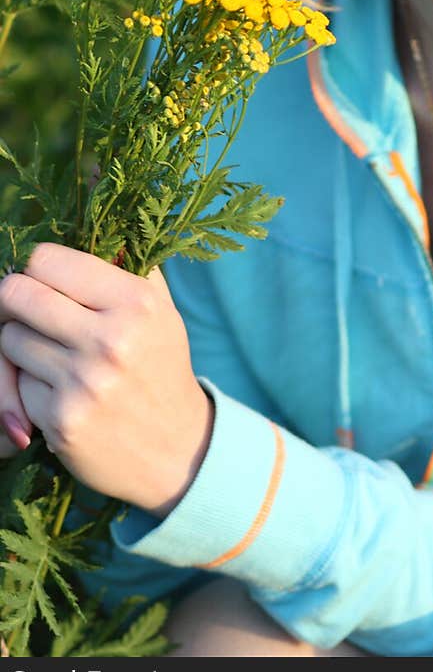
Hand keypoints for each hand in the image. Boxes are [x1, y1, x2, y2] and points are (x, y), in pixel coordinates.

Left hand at [0, 244, 213, 518]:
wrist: (178, 451)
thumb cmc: (161, 368)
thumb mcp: (160, 310)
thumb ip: (128, 266)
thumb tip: (98, 219)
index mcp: (136, 302)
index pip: (49, 260)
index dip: (40, 268)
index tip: (47, 281)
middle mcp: (111, 339)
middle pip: (16, 294)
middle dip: (16, 300)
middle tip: (30, 310)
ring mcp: (83, 381)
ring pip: (10, 339)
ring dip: (22, 345)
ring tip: (51, 353)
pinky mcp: (61, 420)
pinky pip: (18, 384)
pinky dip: (30, 387)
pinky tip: (58, 392)